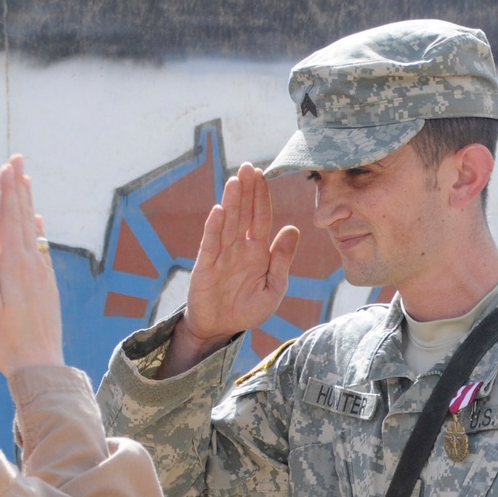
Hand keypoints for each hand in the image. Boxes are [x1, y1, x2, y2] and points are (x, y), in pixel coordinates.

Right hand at [0, 155, 64, 376]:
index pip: (10, 219)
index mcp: (14, 265)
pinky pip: (41, 248)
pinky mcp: (46, 286)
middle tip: (18, 159)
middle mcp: (31, 264)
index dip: (8, 191)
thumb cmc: (6, 339)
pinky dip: (38, 230)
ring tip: (26, 182)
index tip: (8, 165)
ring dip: (28, 204)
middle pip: (24, 218)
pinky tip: (37, 224)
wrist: (40, 366)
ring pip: (33, 231)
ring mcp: (41, 274)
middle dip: (19, 188)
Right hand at [161, 162, 298, 374]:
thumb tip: (292, 228)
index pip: (261, 218)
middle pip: (243, 213)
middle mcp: (239, 247)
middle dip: (246, 190)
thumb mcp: (273, 287)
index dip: (261, 197)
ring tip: (235, 181)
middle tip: (247, 167)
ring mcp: (221, 254)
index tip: (262, 175)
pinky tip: (219, 211)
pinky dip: (214, 228)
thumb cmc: (248, 309)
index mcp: (257, 251)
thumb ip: (282, 260)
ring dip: (231, 202)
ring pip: (228, 223)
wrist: (220, 329)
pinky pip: (211, 244)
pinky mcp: (205, 266)